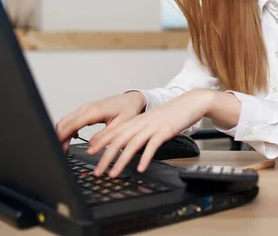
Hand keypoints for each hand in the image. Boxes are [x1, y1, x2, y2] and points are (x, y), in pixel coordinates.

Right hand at [55, 91, 145, 152]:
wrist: (131, 99)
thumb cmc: (128, 109)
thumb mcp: (121, 124)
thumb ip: (106, 136)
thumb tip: (91, 147)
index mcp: (94, 111)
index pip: (71, 124)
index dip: (62, 136)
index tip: (56, 147)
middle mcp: (86, 108)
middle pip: (64, 123)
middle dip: (59, 138)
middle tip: (61, 153)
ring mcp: (85, 108)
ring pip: (66, 121)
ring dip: (62, 134)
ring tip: (65, 149)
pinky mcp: (86, 110)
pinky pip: (71, 120)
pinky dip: (67, 130)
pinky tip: (73, 139)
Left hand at [89, 89, 216, 177]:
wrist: (188, 103)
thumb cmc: (168, 115)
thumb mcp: (148, 122)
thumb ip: (136, 132)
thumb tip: (123, 146)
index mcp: (135, 121)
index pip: (113, 132)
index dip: (99, 142)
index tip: (89, 153)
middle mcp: (140, 123)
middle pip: (118, 140)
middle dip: (105, 157)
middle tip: (97, 171)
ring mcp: (152, 127)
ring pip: (132, 145)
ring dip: (121, 161)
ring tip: (113, 174)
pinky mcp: (165, 131)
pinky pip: (152, 146)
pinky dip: (145, 158)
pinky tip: (141, 168)